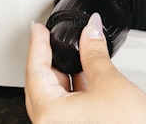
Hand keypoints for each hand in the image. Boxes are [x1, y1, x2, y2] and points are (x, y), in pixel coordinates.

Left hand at [25, 12, 145, 123]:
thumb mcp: (109, 81)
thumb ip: (94, 53)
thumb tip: (90, 32)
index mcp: (50, 115)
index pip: (35, 72)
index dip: (38, 45)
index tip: (38, 29)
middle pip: (41, 85)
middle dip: (51, 59)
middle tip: (55, 37)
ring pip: (55, 96)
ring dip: (66, 73)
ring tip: (77, 52)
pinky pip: (67, 107)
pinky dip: (75, 88)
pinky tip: (86, 74)